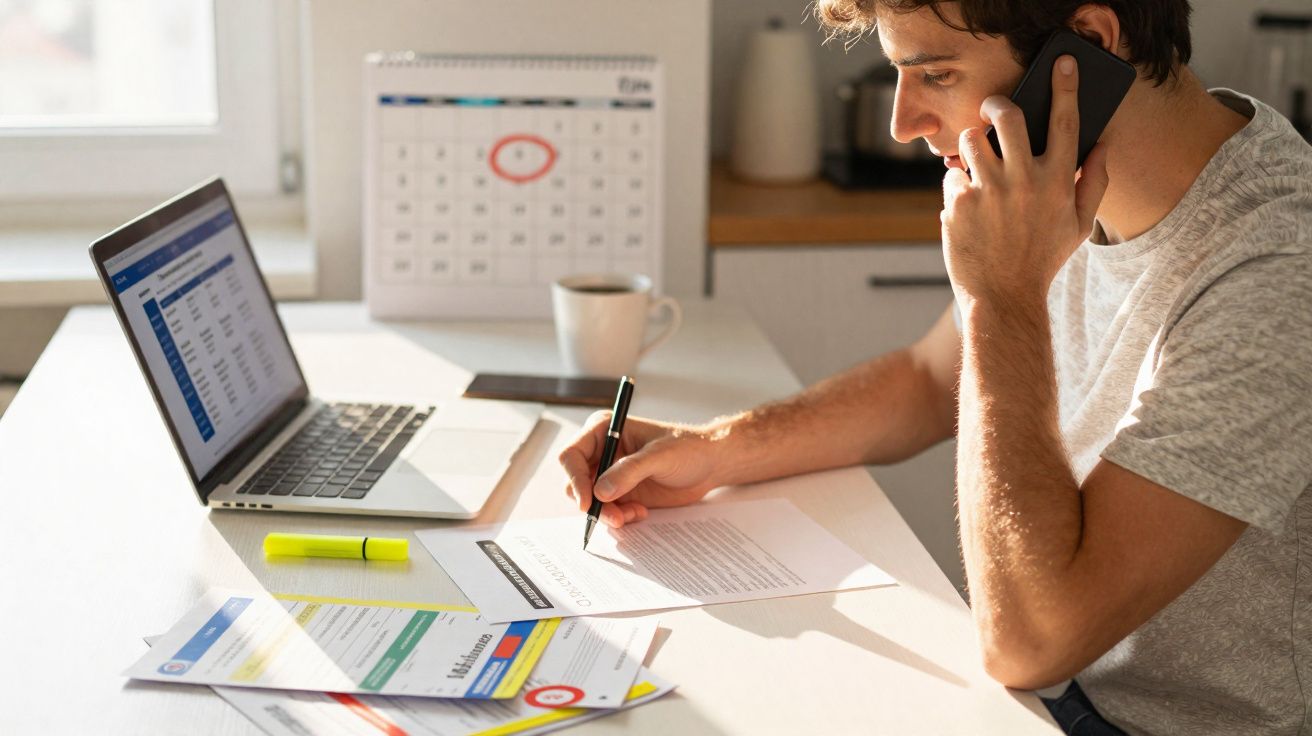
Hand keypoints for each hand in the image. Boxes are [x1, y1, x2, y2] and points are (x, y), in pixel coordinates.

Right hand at [558, 413, 722, 527]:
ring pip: (590, 501)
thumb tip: (599, 492)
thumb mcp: (659, 456)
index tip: (587, 502)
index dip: (575, 479)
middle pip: (576, 482)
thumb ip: (629, 471)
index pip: (572, 455)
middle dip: (592, 503)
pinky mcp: (621, 493)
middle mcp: (602, 452)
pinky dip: (620, 517)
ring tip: (634, 514)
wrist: (709, 464)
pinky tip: (641, 512)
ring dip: (608, 513)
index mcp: (604, 430)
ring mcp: (610, 474)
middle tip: (616, 517)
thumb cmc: (687, 448)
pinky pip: (607, 511)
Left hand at [941, 54, 1110, 305]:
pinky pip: (953, 176)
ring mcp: (990, 191)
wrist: (1003, 297)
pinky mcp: (960, 204)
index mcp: (1059, 182)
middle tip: (995, 109)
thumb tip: (1103, 144)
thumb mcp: (1079, 225)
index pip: (1066, 122)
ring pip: (972, 140)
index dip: (1065, 87)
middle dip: (998, 104)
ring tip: (977, 162)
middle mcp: (1025, 181)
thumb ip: (1095, 182)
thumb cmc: (1043, 259)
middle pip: (1008, 116)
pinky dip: (959, 186)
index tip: (1062, 64)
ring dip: (973, 145)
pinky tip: (967, 207)